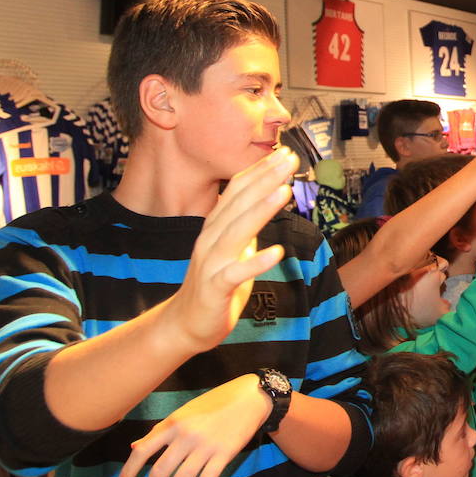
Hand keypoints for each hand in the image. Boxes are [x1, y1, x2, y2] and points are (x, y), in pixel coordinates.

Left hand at [116, 374, 269, 476]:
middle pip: (161, 470)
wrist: (250, 397)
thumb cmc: (215, 402)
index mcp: (173, 422)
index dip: (129, 471)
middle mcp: (187, 435)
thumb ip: (160, 430)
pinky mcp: (225, 454)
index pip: (143, 450)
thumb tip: (135, 447)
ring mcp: (206, 446)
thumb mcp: (184, 412)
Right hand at [163, 147, 297, 352]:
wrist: (185, 323)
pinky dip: (256, 262)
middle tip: (290, 159)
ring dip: (261, 210)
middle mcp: (211, 238)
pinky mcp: (215, 288)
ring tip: (285, 191)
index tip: (285, 153)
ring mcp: (211, 262)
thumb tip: (268, 199)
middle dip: (266, 179)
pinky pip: (236, 274)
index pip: (238, 191)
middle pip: (239, 204)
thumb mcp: (234, 248)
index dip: (261, 171)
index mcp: (217, 226)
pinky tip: (277, 252)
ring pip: (237, 232)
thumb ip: (248, 224)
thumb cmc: (216, 283)